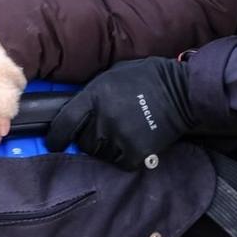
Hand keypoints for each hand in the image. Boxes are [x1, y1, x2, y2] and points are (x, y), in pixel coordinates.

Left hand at [45, 56, 194, 168]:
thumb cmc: (148, 77)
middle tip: (103, 129)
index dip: (56, 137)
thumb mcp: (114, 74)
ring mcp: (120, 137)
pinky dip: (124, 156)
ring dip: (106, 147)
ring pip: (100, 153)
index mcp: (95, 96)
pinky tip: (133, 143)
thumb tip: (79, 107)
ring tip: (121, 133)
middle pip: (83, 141)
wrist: (182, 92)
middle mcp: (103, 118)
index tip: (55, 142)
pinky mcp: (136, 151)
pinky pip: (120, 162)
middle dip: (88, 137)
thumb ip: (94, 92)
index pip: (64, 123)